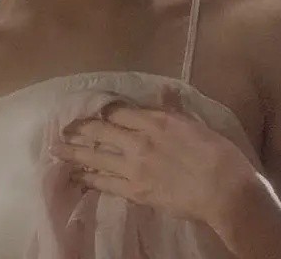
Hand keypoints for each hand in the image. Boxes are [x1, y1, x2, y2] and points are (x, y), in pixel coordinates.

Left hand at [51, 86, 256, 225]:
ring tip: (55, 150)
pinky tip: (76, 176)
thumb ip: (174, 108)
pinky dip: (88, 179)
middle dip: (78, 128)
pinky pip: (104, 183)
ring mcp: (134, 167)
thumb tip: (163, 90)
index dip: (100, 110)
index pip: (118, 111)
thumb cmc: (219, 155)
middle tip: (61, 128)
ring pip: (95, 157)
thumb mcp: (196, 125)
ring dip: (73, 152)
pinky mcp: (135, 190)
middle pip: (100, 131)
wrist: (225, 191)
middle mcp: (139, 141)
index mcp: (155, 121)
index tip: (88, 109)